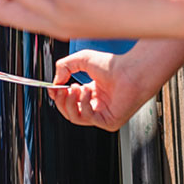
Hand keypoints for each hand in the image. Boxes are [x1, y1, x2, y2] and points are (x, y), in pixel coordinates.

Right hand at [47, 45, 164, 130]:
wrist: (131, 70)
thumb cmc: (113, 65)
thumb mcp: (81, 60)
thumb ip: (64, 66)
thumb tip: (55, 81)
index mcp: (91, 94)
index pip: (69, 102)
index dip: (58, 96)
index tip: (53, 87)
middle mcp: (97, 106)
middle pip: (69, 112)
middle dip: (61, 100)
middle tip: (60, 89)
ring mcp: (102, 116)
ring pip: (75, 117)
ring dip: (70, 102)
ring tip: (75, 87)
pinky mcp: (108, 123)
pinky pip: (88, 118)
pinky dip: (83, 104)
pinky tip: (87, 91)